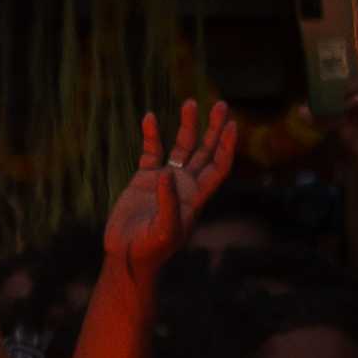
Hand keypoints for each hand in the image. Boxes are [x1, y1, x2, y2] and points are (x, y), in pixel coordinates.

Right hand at [101, 99, 237, 279]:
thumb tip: (167, 174)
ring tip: (189, 102)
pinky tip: (149, 118)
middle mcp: (185, 185)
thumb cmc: (150, 249)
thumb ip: (168, 203)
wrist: (125, 255)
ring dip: (187, 126)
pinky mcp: (143, 179)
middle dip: (214, 129)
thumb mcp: (164, 230)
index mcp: (196, 197)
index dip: (227, 146)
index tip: (231, 125)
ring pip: (182, 147)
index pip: (219, 167)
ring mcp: (165, 180)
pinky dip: (151, 135)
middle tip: (220, 105)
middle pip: (206, 151)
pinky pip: (151, 152)